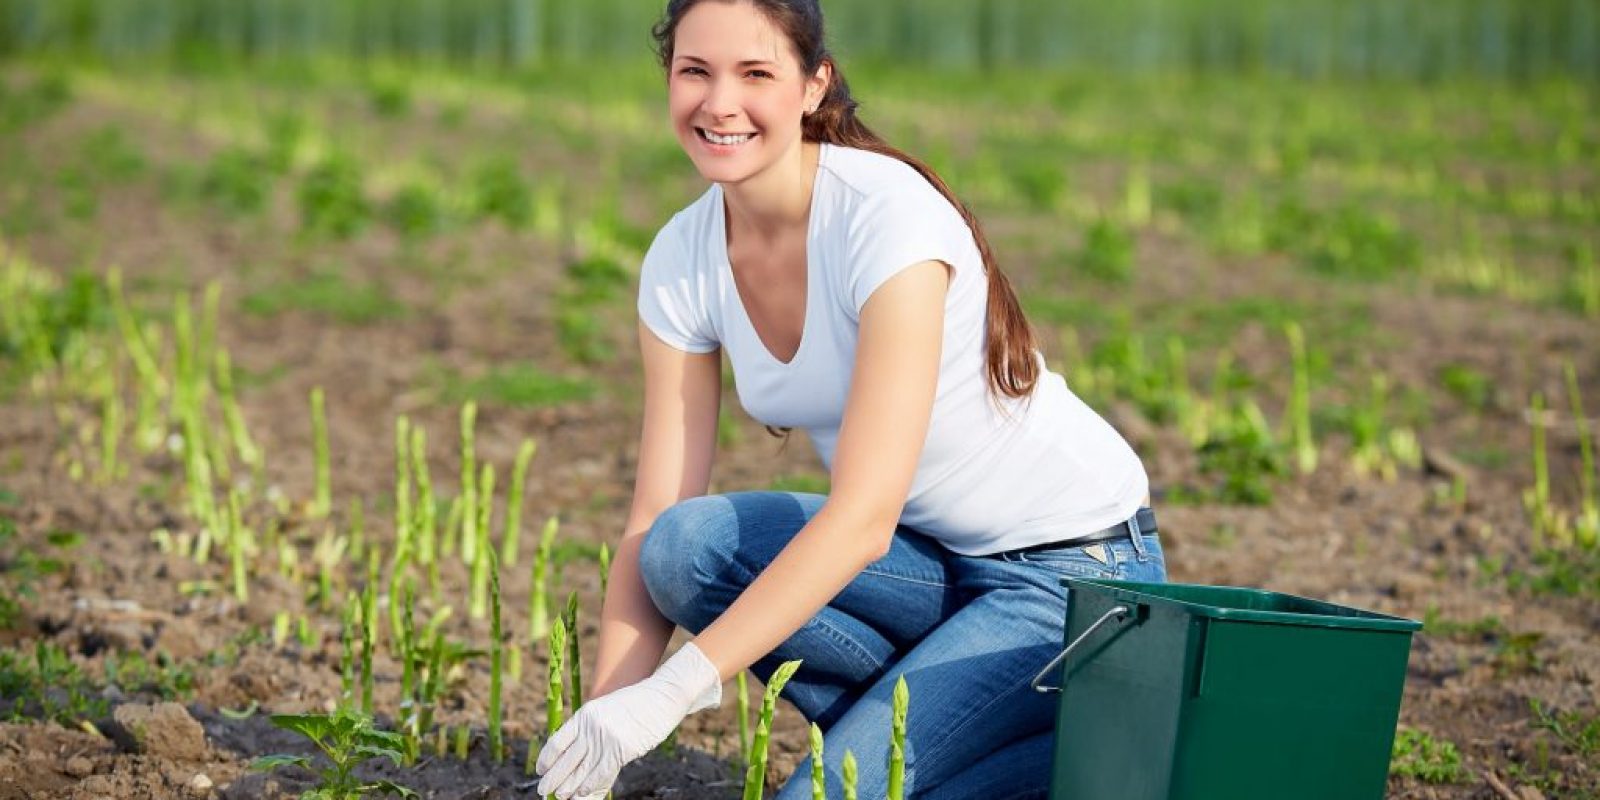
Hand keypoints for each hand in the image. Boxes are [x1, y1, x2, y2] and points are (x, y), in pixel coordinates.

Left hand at [535, 642, 721, 798]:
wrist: (663, 696)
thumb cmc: (638, 703)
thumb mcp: (608, 708)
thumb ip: (592, 726)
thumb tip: (579, 749)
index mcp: (585, 714)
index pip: (558, 740)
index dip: (547, 758)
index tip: (540, 770)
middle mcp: (592, 726)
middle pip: (566, 759)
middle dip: (553, 778)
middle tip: (543, 791)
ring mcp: (607, 738)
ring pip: (582, 769)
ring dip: (568, 786)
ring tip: (560, 796)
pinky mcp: (623, 749)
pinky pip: (601, 772)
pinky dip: (589, 785)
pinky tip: (581, 794)